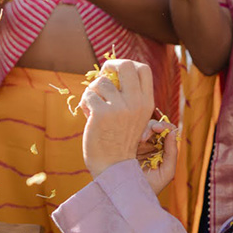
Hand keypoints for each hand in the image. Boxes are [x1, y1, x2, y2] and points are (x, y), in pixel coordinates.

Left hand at [78, 59, 155, 177]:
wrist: (113, 168)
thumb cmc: (119, 141)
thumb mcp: (133, 117)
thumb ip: (127, 96)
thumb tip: (109, 72)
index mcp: (147, 103)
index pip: (144, 69)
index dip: (128, 65)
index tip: (116, 72)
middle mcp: (136, 103)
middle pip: (125, 65)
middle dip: (110, 65)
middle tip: (102, 77)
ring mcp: (120, 108)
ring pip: (101, 81)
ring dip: (92, 91)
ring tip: (93, 106)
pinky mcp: (102, 114)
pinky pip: (88, 95)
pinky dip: (85, 103)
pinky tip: (88, 116)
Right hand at [135, 118, 178, 195]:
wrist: (129, 197)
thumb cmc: (149, 188)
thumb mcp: (166, 172)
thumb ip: (172, 153)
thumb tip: (173, 131)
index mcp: (161, 152)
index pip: (167, 134)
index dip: (166, 128)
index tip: (162, 130)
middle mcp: (149, 147)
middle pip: (155, 128)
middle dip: (156, 126)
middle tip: (154, 128)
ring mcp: (136, 145)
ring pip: (142, 128)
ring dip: (145, 129)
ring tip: (142, 139)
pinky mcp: (123, 146)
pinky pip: (128, 133)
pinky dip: (133, 131)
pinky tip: (133, 138)